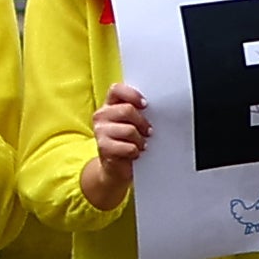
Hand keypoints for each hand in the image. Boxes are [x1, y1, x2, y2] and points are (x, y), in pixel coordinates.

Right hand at [82, 83, 148, 209]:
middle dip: (142, 122)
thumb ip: (138, 111)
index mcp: (109, 105)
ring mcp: (100, 131)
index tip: (145, 105)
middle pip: (127, 110)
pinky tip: (134, 154)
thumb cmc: (128, 142)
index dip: (132, 95)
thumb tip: (158, 106)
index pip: (116, 89)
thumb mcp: (133, 123)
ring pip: (129, 130)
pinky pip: (128, 147)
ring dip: (140, 140)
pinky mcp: (103, 147)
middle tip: (148, 131)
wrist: (117, 168)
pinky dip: (135, 152)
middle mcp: (101, 115)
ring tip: (141, 145)